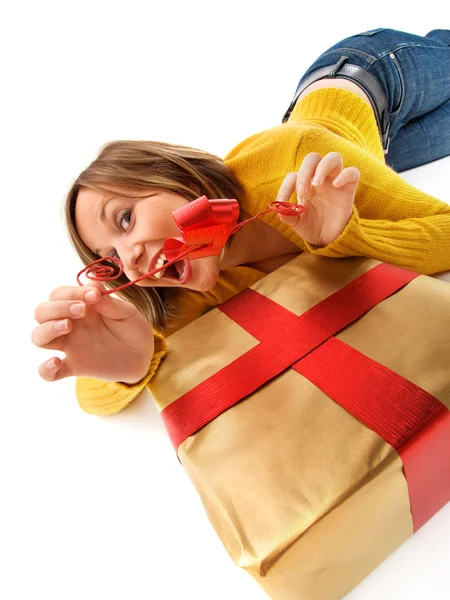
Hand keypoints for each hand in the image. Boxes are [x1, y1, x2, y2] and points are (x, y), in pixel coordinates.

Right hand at [32, 281, 153, 383]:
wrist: (143, 356)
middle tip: (82, 310)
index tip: (93, 296)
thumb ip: (109, 301)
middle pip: (41, 312)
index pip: (59, 294)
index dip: (71, 293)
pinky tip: (57, 362)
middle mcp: (70, 325)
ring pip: (39, 337)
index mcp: (81, 307)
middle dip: (56, 308)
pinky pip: (48, 373)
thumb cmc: (133, 329)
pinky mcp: (74, 367)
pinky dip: (46, 369)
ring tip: (68, 326)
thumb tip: (93, 282)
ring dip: (47, 329)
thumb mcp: (127, 312)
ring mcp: (70, 346)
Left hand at [276, 152, 359, 246]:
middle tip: (301, 190)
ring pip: (334, 158)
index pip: (293, 176)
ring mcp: (335, 182)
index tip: (282, 202)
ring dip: (323, 167)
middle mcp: (319, 180)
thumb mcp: (297, 223)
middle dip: (305, 170)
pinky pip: (353, 172)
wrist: (328, 239)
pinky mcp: (349, 189)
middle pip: (313, 158)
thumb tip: (278, 209)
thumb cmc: (312, 227)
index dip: (285, 187)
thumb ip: (287, 216)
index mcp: (305, 186)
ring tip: (317, 183)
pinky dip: (345, 175)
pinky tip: (336, 185)